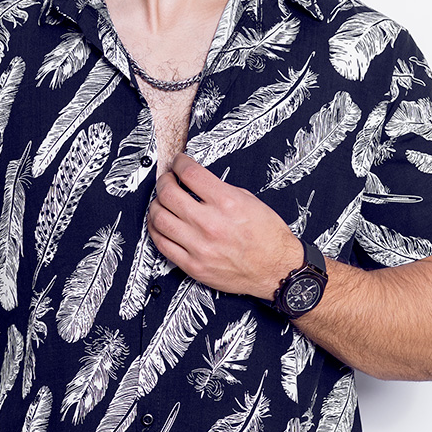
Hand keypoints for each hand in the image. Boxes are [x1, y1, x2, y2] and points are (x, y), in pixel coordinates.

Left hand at [147, 153, 302, 298]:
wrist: (277, 269)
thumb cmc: (268, 237)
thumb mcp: (250, 201)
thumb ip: (220, 189)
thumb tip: (197, 182)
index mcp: (226, 203)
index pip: (189, 173)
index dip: (178, 162)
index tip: (177, 162)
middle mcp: (210, 223)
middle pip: (168, 193)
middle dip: (164, 181)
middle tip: (167, 180)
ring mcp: (199, 246)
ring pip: (159, 218)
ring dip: (155, 205)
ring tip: (161, 202)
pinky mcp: (193, 266)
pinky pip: (162, 244)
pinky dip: (156, 230)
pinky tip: (160, 224)